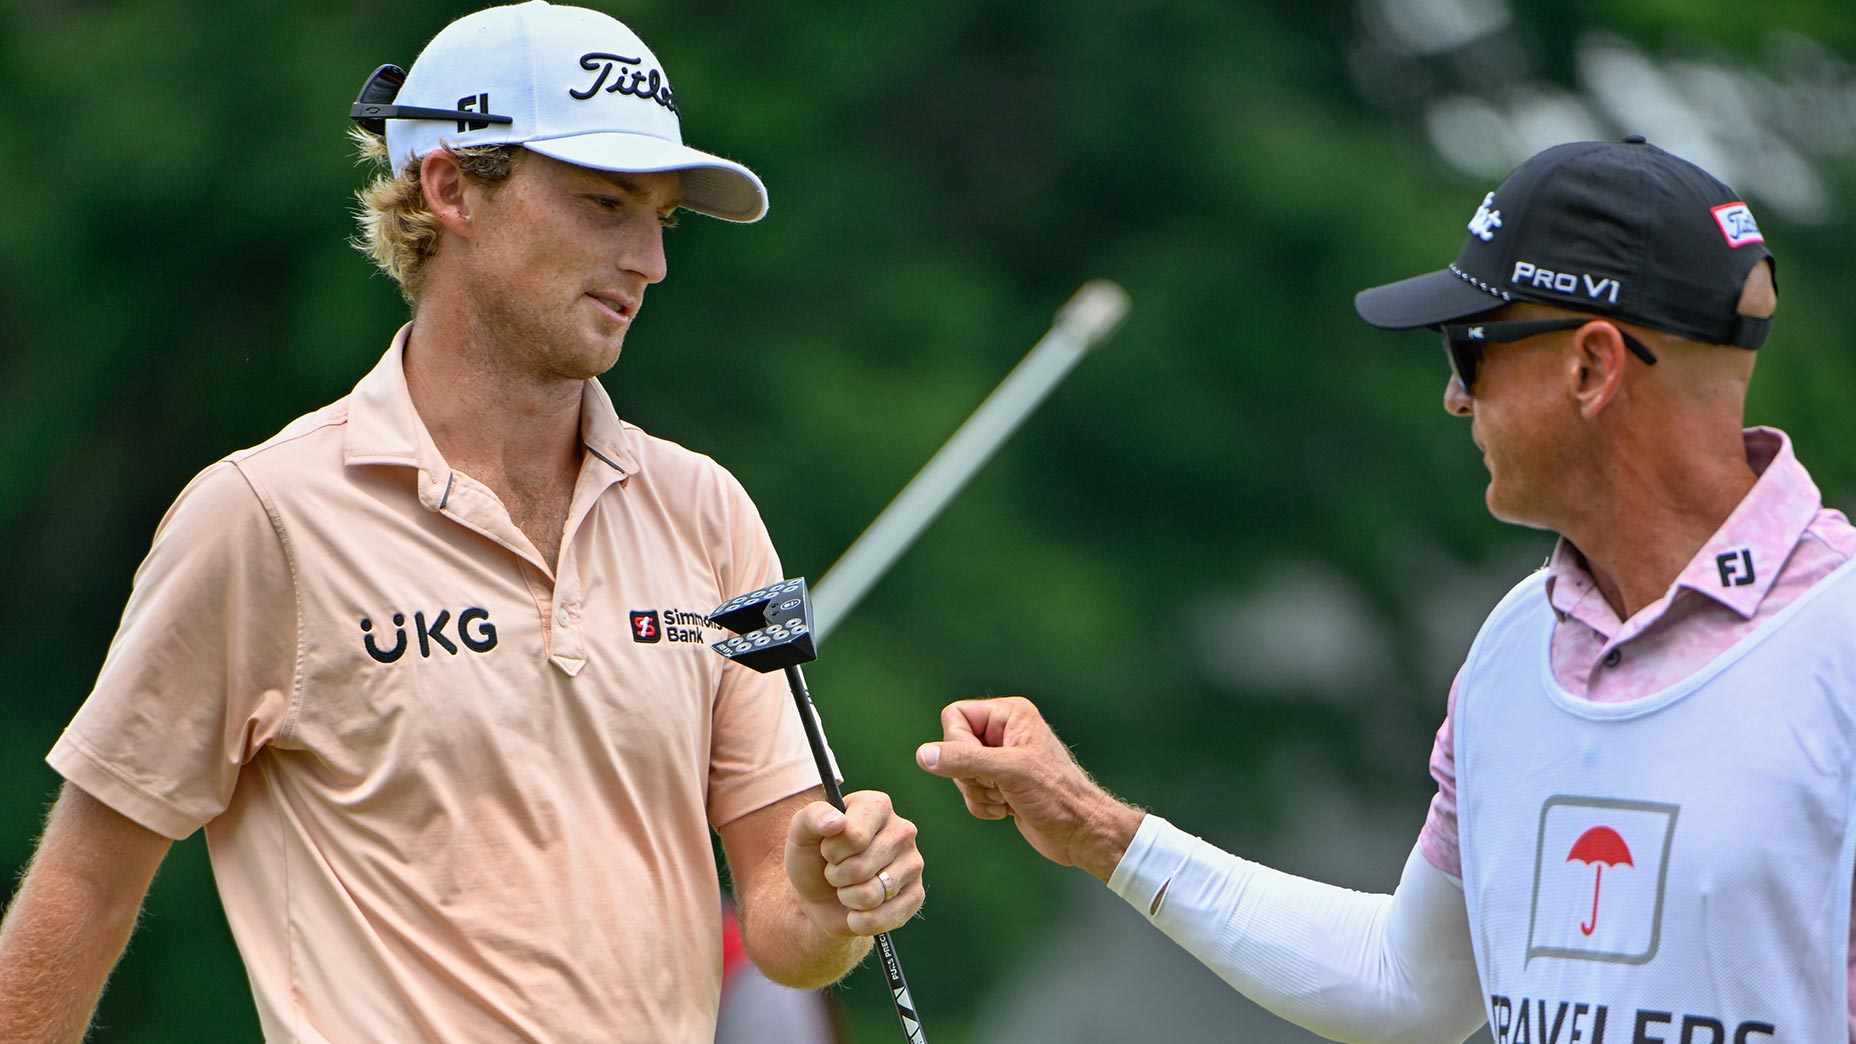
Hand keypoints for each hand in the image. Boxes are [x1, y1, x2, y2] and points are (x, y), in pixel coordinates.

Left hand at [784, 791, 923, 937]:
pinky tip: (859, 910)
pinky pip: (884, 918)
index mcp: (877, 806)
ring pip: (871, 895)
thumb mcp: (801, 834)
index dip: (832, 851)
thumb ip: (811, 818)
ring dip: (848, 898)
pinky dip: (860, 921)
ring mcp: (913, 863)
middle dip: (837, 876)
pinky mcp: (916, 896)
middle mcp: (902, 830)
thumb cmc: (814, 859)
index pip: (854, 836)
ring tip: (848, 888)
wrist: (821, 898)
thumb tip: (837, 822)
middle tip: (836, 871)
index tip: (828, 849)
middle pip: (860, 868)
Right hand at [916, 696, 1142, 881]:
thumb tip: (923, 754)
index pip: (954, 716)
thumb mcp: (1008, 771)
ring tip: (1007, 798)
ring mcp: (1001, 760)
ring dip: (977, 793)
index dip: (958, 744)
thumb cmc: (1056, 795)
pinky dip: (982, 806)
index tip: (983, 765)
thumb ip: (963, 760)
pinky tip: (1007, 810)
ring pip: (958, 773)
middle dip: (970, 775)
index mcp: (1009, 714)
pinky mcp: (1000, 785)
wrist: (1080, 832)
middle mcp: (1004, 732)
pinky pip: (968, 793)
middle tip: (999, 784)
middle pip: (953, 747)